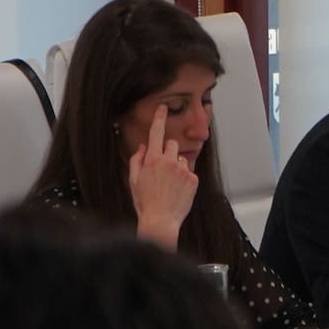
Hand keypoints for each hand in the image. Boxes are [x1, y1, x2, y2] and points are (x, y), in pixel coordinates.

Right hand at [129, 104, 198, 248]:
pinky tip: (177, 190)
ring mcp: (183, 170)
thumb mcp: (134, 180)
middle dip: (167, 151)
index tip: (163, 108)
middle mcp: (169, 162)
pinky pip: (190, 171)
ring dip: (177, 165)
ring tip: (169, 184)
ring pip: (182, 158)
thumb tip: (143, 147)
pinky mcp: (194, 179)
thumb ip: (137, 160)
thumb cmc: (144, 202)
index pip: (156, 133)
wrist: (160, 220)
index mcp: (152, 160)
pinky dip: (185, 178)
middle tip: (162, 168)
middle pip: (171, 144)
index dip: (159, 118)